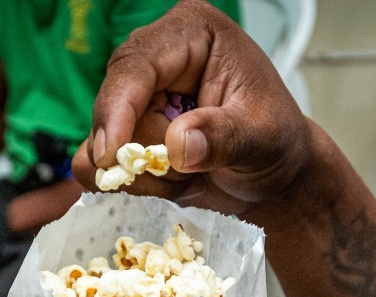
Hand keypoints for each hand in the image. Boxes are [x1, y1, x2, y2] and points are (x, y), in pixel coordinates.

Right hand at [71, 0, 314, 217]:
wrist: (273, 173)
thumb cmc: (275, 140)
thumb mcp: (262, 137)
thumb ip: (223, 137)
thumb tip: (179, 144)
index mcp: (194, 34)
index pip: (137, 63)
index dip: (118, 107)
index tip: (112, 152)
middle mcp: (159, 58)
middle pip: (114, 103)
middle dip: (140, 149)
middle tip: (183, 173)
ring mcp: (141, 96)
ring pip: (105, 139)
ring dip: (144, 172)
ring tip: (190, 174)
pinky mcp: (129, 130)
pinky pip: (100, 161)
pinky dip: (133, 183)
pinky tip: (171, 182)